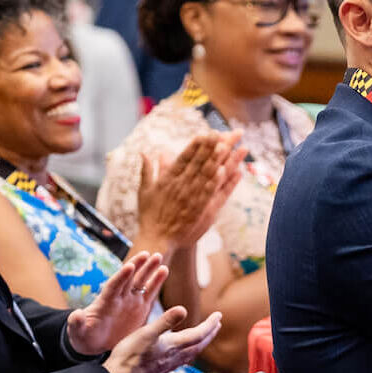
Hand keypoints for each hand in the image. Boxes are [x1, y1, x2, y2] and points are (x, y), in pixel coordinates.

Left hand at [64, 252, 167, 357]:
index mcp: (104, 302)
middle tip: (148, 254)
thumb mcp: (77, 331)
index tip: (129, 266)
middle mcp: (118, 298)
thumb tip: (75, 314)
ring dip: (149, 270)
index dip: (121, 277)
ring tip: (158, 257)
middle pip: (129, 279)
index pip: (114, 286)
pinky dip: (156, 282)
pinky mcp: (139, 308)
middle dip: (138, 266)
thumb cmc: (83, 335)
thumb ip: (76, 323)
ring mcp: (129, 301)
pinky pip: (149, 293)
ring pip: (141, 282)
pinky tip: (164, 270)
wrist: (94, 341)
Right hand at [103, 305, 223, 372]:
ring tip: (204, 336)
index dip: (210, 324)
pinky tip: (181, 352)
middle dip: (209, 333)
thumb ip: (165, 321)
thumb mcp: (146, 333)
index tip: (219, 315)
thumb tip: (184, 309)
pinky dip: (188, 351)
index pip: (199, 334)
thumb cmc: (129, 355)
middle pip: (199, 344)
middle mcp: (174, 357)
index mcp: (173, 346)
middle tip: (217, 324)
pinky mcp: (159, 370)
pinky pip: (181, 359)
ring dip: (200, 342)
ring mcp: (167, 365)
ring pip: (191, 353)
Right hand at [135, 132, 241, 251]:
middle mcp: (179, 185)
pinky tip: (226, 170)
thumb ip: (147, 170)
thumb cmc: (149, 216)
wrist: (155, 240)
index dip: (196, 145)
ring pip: (205, 174)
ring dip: (216, 159)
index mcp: (167, 179)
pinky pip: (209, 193)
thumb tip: (144, 152)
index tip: (206, 132)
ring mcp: (189, 197)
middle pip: (198, 162)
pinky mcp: (198, 210)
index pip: (184, 157)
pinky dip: (217, 181)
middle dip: (210, 147)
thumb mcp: (144, 191)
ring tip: (227, 145)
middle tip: (221, 132)